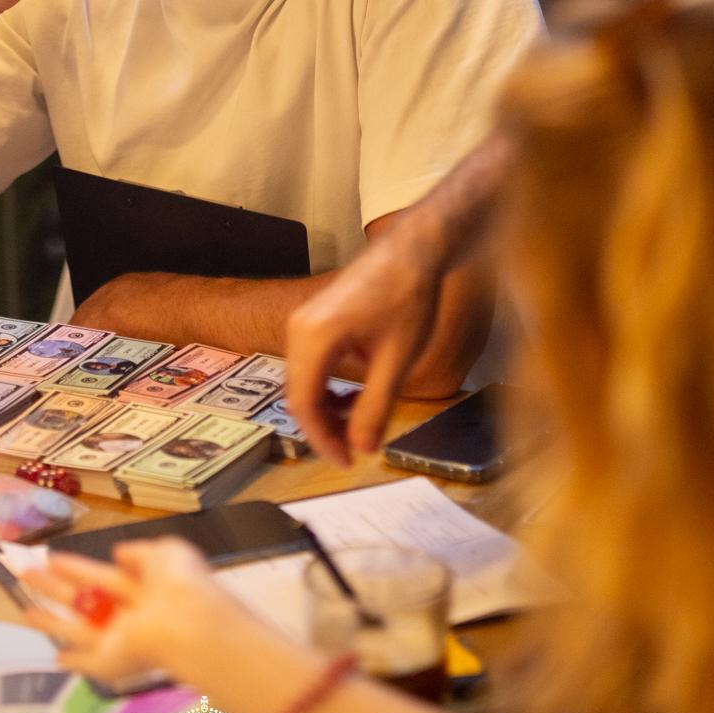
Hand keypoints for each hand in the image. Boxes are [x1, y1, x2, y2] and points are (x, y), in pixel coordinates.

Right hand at [24, 539, 239, 687]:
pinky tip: (54, 657)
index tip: (50, 557)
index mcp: (139, 586)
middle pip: (80, 598)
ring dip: (49, 620)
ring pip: (75, 629)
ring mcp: (115, 639)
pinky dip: (71, 662)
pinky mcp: (109, 663)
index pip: (99, 576)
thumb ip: (139, 553)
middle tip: (24, 573)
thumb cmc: (177, 583)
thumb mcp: (165, 553)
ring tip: (21, 611)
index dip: (74, 567)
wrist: (187, 624)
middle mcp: (124, 614)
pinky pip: (86, 664)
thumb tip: (118, 552)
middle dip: (52, 586)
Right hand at [285, 216, 448, 464]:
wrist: (414, 250)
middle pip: (299, 394)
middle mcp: (299, 328)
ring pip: (304, 380)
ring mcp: (304, 320)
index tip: (346, 463)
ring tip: (358, 425)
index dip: (322, 440)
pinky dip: (327, 386)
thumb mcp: (397, 360)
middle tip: (354, 450)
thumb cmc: (409, 296)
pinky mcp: (315, 318)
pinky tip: (354, 397)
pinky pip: (311, 363)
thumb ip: (376, 408)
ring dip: (327, 408)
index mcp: (314, 337)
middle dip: (325, 427)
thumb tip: (363, 448)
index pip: (304, 405)